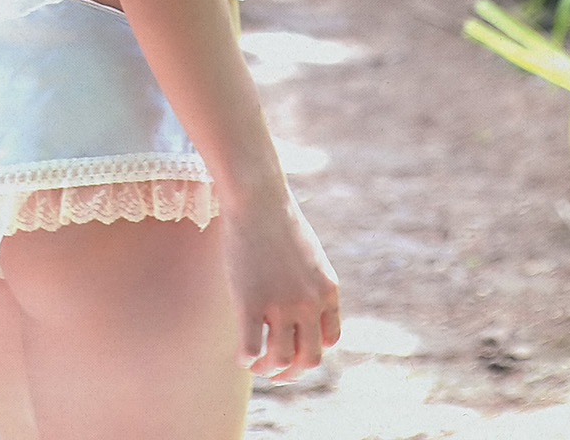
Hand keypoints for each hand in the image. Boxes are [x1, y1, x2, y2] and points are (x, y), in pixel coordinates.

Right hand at [220, 187, 340, 383]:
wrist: (257, 198)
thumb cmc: (277, 218)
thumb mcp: (308, 254)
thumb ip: (309, 283)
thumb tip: (300, 305)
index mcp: (328, 290)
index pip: (330, 339)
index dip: (311, 349)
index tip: (294, 348)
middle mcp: (310, 303)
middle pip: (309, 358)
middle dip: (292, 371)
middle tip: (276, 371)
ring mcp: (281, 305)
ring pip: (280, 359)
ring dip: (267, 370)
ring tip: (255, 366)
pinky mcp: (251, 303)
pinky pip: (251, 349)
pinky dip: (246, 360)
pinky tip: (240, 356)